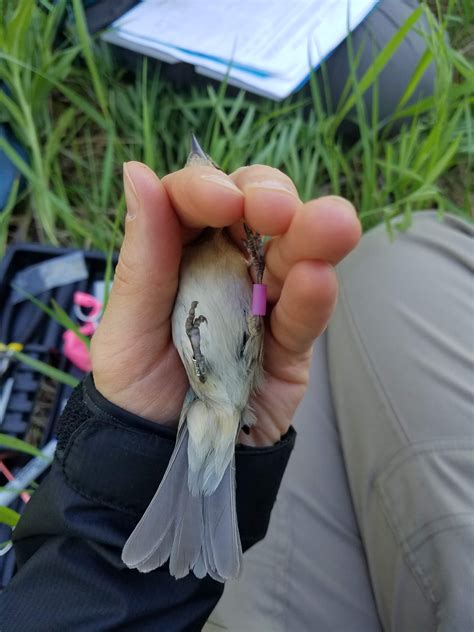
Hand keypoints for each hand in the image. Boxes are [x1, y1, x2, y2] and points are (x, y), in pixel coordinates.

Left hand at [91, 161, 360, 445]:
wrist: (166, 458)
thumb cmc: (136, 389)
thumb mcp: (126, 325)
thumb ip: (143, 256)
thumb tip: (137, 171)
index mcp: (176, 251)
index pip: (195, 199)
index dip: (208, 188)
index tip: (221, 202)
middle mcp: (223, 264)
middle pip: (256, 208)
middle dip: (270, 197)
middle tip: (275, 210)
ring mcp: (262, 298)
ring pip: (295, 251)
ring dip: (314, 234)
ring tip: (334, 226)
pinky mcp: (291, 338)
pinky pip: (307, 312)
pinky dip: (315, 296)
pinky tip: (318, 280)